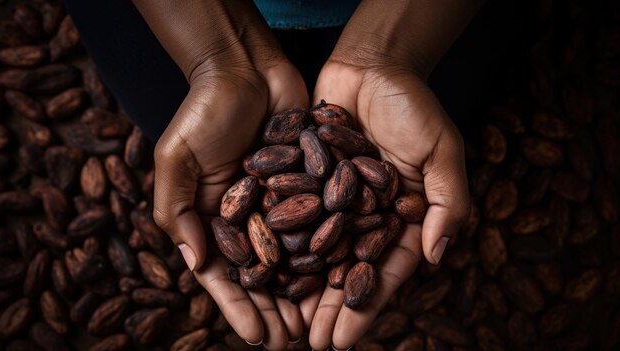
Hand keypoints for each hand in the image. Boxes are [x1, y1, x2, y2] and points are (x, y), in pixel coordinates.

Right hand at [153, 59, 308, 349]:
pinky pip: (319, 221)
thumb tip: (195, 264)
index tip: (257, 338)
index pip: (225, 273)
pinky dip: (328, 250)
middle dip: (275, 309)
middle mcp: (247, 216)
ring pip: (295, 256)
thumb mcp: (177, 159)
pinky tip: (341, 275)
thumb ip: (179, 211)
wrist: (243, 66)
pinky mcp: (308, 182)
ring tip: (317, 323)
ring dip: (304, 291)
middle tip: (292, 341)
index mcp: (213, 217)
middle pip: (263, 273)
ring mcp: (279, 201)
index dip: (239, 307)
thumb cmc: (202, 111)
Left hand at [305, 61, 469, 349]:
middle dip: (330, 309)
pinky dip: (280, 246)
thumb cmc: (413, 105)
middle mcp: (366, 217)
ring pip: (317, 254)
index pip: (384, 272)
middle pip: (347, 271)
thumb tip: (437, 256)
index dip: (366, 307)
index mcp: (403, 219)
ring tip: (286, 324)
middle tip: (312, 344)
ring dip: (303, 289)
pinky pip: (292, 219)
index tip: (345, 340)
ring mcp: (334, 202)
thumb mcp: (442, 151)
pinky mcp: (307, 182)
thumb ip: (447, 203)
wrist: (371, 65)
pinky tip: (264, 273)